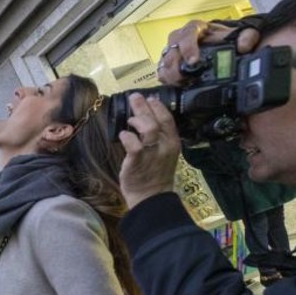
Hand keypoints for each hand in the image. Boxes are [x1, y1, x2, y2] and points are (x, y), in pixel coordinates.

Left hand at [118, 93, 181, 208]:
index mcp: (172, 142)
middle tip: (134, 97)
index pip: (168, 118)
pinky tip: (123, 135)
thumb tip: (148, 118)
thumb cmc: (155, 173)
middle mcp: (165, 146)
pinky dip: (127, 136)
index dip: (158, 106)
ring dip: (137, 120)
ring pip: (148, 128)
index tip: (149, 98)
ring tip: (130, 121)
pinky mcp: (138, 162)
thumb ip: (159, 137)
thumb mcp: (164, 152)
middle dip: (144, 106)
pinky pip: (134, 145)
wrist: (151, 197)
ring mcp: (152, 154)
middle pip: (156, 120)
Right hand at [155, 19, 260, 84]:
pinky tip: (178, 86)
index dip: (188, 47)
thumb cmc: (225, 40)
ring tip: (182, 84)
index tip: (193, 60)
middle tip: (184, 78)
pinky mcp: (170, 65)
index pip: (187, 34)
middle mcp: (180, 39)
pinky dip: (168, 81)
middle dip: (176, 66)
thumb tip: (244, 45)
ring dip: (171, 75)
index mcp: (196, 28)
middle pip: (170, 51)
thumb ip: (247, 36)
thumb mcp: (240, 34)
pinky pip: (163, 73)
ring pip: (164, 63)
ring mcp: (173, 52)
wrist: (221, 46)